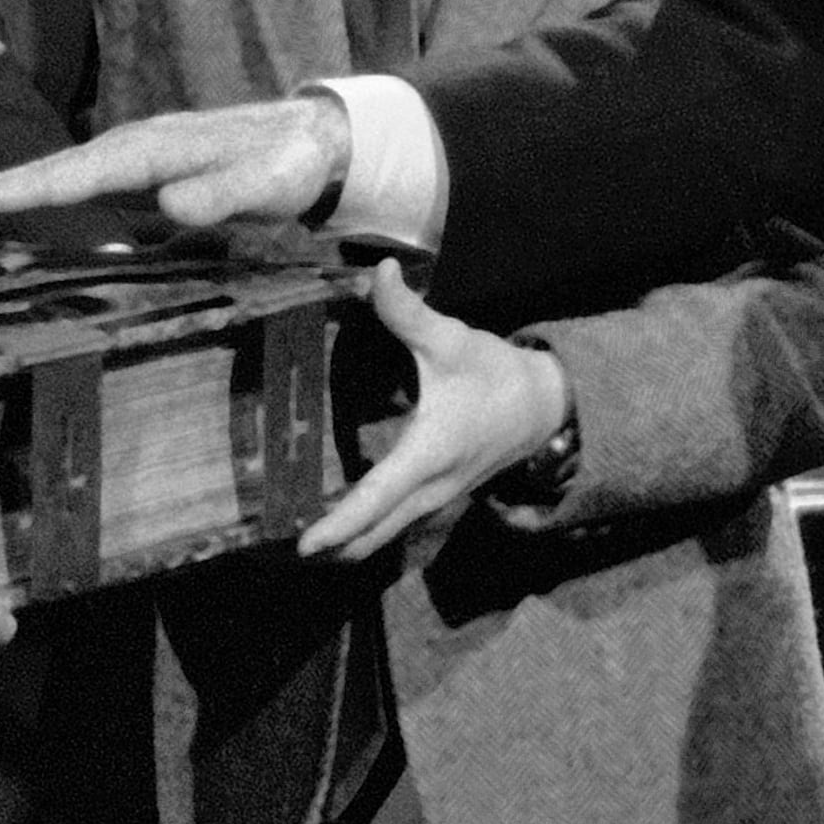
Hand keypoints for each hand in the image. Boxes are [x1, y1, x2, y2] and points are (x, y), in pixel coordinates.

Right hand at [0, 95, 351, 229]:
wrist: (317, 140)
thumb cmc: (292, 161)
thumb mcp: (268, 182)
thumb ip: (223, 192)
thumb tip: (166, 204)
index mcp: (146, 150)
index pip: (63, 178)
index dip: (6, 194)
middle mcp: (130, 152)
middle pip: (42, 174)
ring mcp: (134, 166)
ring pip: (54, 183)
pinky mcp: (144, 183)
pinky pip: (79, 198)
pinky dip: (38, 206)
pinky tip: (14, 222)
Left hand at [300, 262, 569, 559]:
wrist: (544, 407)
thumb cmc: (495, 374)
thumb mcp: (452, 340)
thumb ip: (408, 312)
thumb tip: (377, 271)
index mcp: (429, 454)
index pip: (377, 499)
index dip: (340, 524)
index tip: (304, 546)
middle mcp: (430, 488)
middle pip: (374, 534)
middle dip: (332, 548)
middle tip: (280, 551)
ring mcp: (434, 499)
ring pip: (384, 535)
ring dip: (346, 544)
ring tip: (301, 544)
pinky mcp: (436, 497)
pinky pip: (394, 525)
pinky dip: (365, 532)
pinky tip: (336, 525)